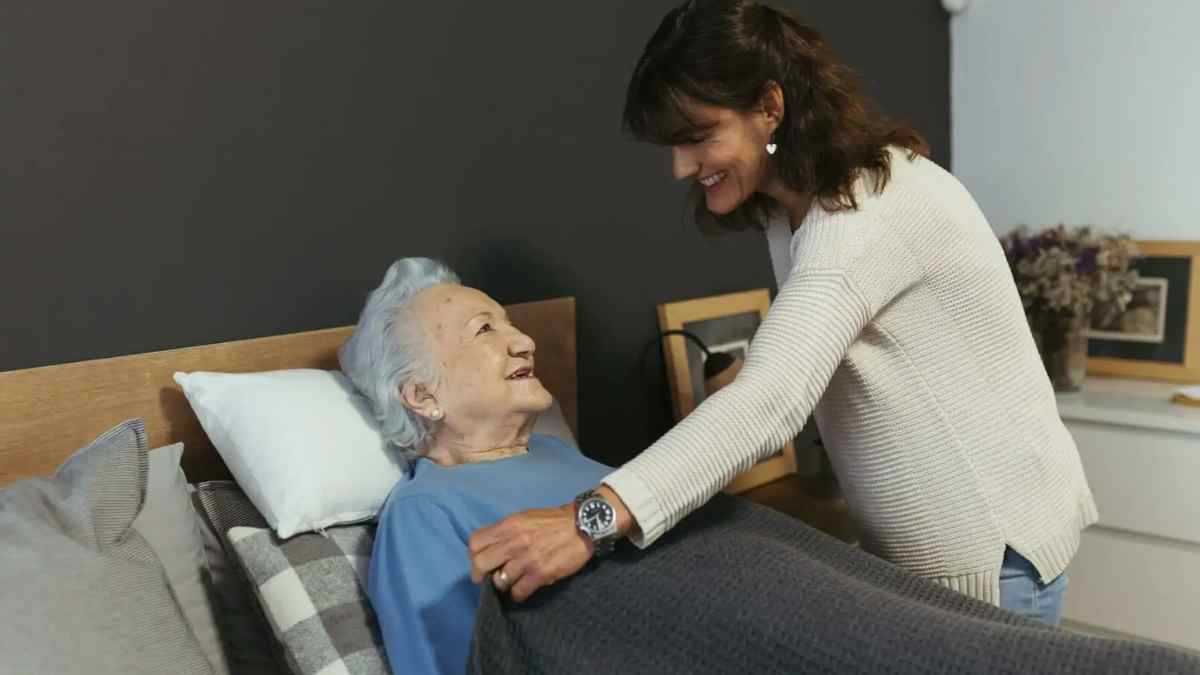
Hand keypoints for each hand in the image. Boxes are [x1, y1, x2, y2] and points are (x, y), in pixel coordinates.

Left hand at [468, 503, 591, 602]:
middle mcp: (514, 542)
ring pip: (499, 581)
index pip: (475, 542)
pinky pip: (518, 592)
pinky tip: (524, 589)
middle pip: (480, 564)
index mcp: (509, 525)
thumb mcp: (524, 518)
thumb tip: (489, 549)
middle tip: (489, 578)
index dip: (474, 555)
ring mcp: (527, 559)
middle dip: (481, 574)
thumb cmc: (552, 522)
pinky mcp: (541, 574)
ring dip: (503, 584)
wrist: (583, 526)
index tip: (480, 562)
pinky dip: (518, 594)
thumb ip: (505, 532)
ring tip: (512, 581)